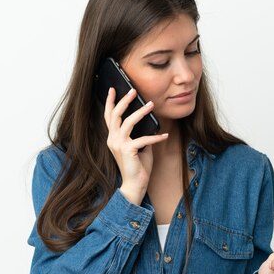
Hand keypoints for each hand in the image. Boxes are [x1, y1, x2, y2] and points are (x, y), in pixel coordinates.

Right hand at [103, 87, 168, 204]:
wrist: (134, 185)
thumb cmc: (137, 166)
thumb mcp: (138, 146)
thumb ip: (139, 134)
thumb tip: (149, 122)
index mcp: (113, 137)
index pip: (109, 116)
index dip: (110, 102)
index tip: (113, 89)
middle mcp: (112, 139)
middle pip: (115, 115)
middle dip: (124, 101)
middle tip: (133, 91)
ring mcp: (118, 145)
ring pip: (128, 122)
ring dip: (141, 112)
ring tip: (151, 105)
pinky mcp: (128, 151)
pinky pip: (143, 139)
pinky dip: (155, 137)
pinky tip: (165, 135)